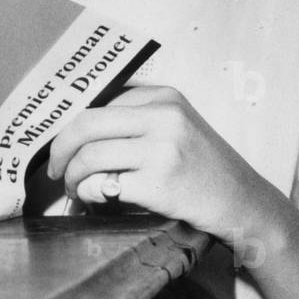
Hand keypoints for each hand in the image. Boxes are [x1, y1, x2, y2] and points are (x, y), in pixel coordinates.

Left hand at [47, 85, 260, 240]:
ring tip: (75, 190)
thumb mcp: (178, 125)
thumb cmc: (205, 167)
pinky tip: (94, 201)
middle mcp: (163, 116)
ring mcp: (161, 149)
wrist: (243, 202)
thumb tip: (77, 131)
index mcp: (163, 96)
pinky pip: (102, 185)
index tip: (63, 147)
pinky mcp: (159, 183)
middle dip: (60, 149)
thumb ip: (137, 120)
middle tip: (55, 170)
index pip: (98, 105)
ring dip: (72, 177)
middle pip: (86, 124)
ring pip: (90, 156)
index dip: (71, 129)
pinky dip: (89, 194)